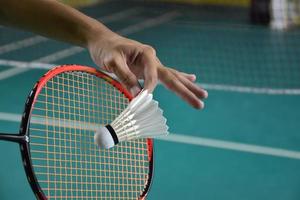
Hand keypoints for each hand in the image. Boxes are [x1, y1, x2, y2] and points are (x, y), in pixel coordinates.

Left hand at [88, 32, 207, 108]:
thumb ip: (125, 76)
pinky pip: (167, 76)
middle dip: (186, 91)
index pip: (153, 76)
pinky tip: (192, 78)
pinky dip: (180, 78)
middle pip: (173, 77)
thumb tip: (136, 94)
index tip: (142, 100)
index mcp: (146, 54)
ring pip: (174, 77)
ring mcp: (153, 64)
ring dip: (188, 87)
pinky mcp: (149, 70)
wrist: (103, 41)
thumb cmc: (106, 49)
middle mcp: (153, 59)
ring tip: (203, 95)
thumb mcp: (112, 61)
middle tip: (201, 102)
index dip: (149, 89)